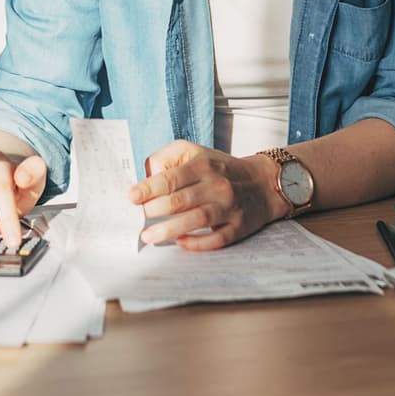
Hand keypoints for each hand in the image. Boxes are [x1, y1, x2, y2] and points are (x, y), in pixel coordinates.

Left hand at [127, 140, 288, 250]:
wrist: (262, 182)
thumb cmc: (218, 169)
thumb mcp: (194, 152)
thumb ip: (167, 158)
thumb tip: (146, 177)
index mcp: (203, 164)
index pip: (171, 177)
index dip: (148, 188)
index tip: (131, 197)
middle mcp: (218, 185)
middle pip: (181, 200)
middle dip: (155, 210)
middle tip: (139, 217)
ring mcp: (230, 207)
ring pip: (197, 219)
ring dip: (170, 229)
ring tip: (149, 236)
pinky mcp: (239, 227)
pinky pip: (217, 239)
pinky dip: (197, 243)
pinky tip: (180, 243)